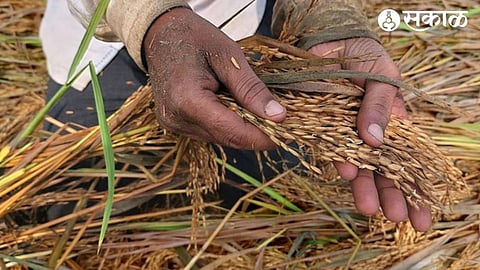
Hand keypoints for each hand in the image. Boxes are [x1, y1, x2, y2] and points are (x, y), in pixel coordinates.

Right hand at [143, 8, 285, 149]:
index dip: (263, 137)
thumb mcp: (228, 56)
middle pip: (228, 138)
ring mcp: (174, 124)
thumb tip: (278, 116)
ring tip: (261, 110)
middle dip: (257, 134)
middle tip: (281, 120)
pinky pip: (210, 132)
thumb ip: (251, 89)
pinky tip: (238, 108)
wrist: (161, 34)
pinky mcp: (176, 124)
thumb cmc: (194, 38)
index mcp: (187, 100)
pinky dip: (228, 124)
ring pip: (220, 138)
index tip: (288, 132)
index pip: (232, 131)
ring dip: (243, 129)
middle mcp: (177, 119)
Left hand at [309, 38, 431, 230]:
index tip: (420, 215)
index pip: (407, 160)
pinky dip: (338, 159)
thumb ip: (380, 106)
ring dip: (364, 186)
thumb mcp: (382, 77)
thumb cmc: (365, 57)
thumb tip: (375, 141)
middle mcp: (371, 133)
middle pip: (383, 170)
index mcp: (393, 122)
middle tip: (396, 218)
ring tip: (367, 208)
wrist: (332, 44)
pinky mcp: (323, 129)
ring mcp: (347, 133)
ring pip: (358, 165)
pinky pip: (331, 148)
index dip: (414, 187)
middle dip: (390, 195)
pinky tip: (346, 172)